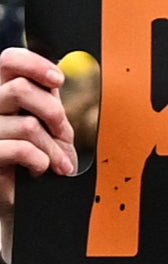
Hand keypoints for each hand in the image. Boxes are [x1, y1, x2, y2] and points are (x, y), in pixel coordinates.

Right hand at [0, 47, 76, 263]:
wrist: (13, 203)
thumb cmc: (28, 162)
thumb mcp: (41, 128)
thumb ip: (44, 102)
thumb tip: (58, 79)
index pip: (9, 60)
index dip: (34, 64)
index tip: (58, 80)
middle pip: (19, 89)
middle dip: (53, 112)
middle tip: (63, 132)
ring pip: (28, 125)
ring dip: (54, 148)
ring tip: (57, 163)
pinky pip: (21, 149)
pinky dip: (40, 160)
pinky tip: (40, 169)